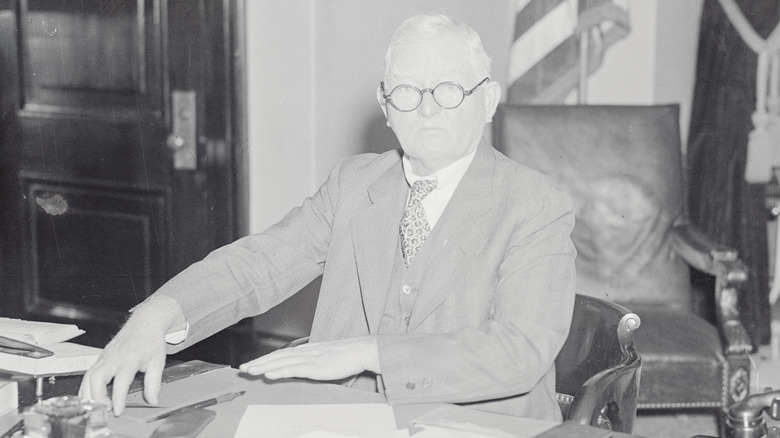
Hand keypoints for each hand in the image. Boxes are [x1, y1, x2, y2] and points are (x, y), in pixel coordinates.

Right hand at [78, 295, 184, 415]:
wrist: (144, 322)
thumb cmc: (151, 341)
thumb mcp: (158, 362)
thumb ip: (154, 384)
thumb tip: (152, 401)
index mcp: (130, 358)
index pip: (120, 380)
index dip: (117, 397)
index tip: (117, 410)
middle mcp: (114, 357)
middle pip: (97, 378)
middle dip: (97, 397)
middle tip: (106, 409)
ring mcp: (105, 357)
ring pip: (88, 376)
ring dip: (89, 394)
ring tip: (97, 406)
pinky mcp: (100, 357)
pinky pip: (88, 374)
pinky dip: (86, 387)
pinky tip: (90, 397)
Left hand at [239, 336, 379, 380]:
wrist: (361, 350)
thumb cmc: (348, 355)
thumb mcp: (327, 358)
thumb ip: (314, 362)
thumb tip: (305, 368)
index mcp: (307, 350)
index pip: (282, 354)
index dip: (266, 359)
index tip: (252, 364)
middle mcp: (305, 352)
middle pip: (277, 356)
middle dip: (258, 362)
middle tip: (242, 369)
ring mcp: (309, 358)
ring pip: (281, 362)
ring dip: (263, 366)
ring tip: (249, 371)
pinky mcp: (315, 366)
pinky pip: (293, 369)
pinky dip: (279, 371)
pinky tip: (268, 374)